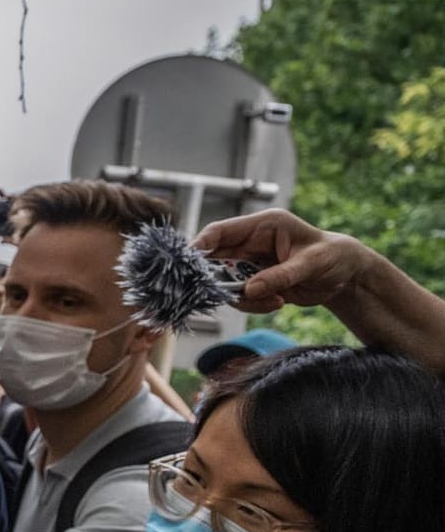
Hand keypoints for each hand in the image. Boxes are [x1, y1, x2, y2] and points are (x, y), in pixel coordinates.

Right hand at [193, 209, 377, 312]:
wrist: (345, 275)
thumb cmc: (333, 257)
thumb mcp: (310, 264)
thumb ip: (279, 276)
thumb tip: (249, 289)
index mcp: (263, 226)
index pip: (219, 232)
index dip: (199, 246)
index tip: (187, 264)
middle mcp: (251, 244)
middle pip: (215, 262)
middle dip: (221, 281)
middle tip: (237, 294)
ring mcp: (250, 265)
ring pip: (224, 284)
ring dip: (243, 298)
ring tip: (274, 300)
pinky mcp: (254, 283)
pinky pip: (239, 298)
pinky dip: (254, 305)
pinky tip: (277, 303)